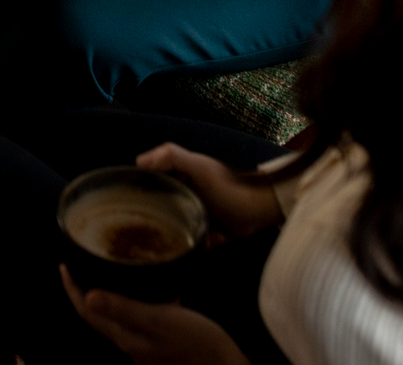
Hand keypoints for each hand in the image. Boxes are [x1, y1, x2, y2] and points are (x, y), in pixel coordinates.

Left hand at [61, 267, 249, 364]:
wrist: (226, 364)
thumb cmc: (196, 343)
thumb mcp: (158, 320)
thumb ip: (123, 308)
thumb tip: (87, 296)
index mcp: (125, 336)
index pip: (86, 311)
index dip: (72, 288)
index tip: (64, 265)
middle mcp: (131, 341)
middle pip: (99, 312)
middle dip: (88, 287)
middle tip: (83, 263)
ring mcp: (147, 342)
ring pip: (121, 311)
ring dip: (113, 290)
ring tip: (113, 268)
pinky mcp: (164, 338)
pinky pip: (144, 312)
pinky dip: (140, 295)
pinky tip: (154, 283)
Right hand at [135, 142, 283, 236]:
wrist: (266, 209)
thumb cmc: (231, 188)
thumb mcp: (199, 169)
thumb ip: (172, 157)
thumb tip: (140, 160)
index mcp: (186, 174)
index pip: (157, 180)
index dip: (145, 190)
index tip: (136, 204)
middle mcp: (193, 191)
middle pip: (167, 206)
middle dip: (164, 219)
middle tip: (160, 231)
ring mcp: (205, 211)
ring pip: (183, 226)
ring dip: (185, 235)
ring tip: (189, 240)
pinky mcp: (217, 230)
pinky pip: (202, 241)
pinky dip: (204, 245)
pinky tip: (212, 241)